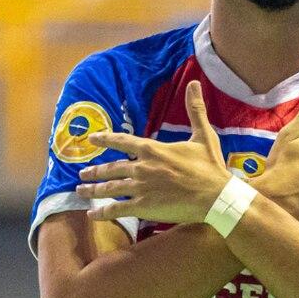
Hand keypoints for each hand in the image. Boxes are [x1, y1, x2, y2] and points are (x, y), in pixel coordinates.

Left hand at [76, 80, 231, 224]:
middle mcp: (141, 167)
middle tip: (82, 174)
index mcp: (152, 149)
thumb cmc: (211, 167)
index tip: (92, 139)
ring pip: (110, 188)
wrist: (217, 196)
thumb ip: (195, 110)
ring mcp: (141, 188)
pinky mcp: (144, 206)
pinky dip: (103, 212)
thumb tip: (194, 83)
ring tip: (81, 191)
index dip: (105, 139)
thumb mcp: (204, 135)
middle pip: (111, 168)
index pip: (122, 141)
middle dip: (95, 171)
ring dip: (93, 190)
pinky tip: (92, 214)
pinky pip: (118, 209)